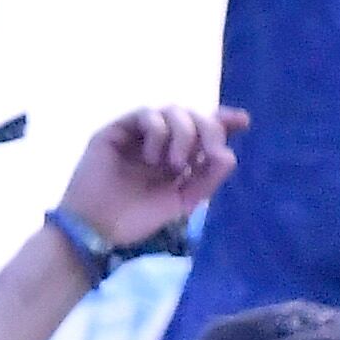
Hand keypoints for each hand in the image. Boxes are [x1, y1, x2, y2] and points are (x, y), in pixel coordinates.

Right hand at [58, 105, 240, 253]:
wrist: (97, 228)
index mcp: (177, 157)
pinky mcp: (119, 129)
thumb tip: (229, 155)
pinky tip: (152, 157)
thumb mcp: (182, 203)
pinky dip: (158, 131)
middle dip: (209, 129)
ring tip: (175, 164)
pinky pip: (147, 114)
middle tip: (211, 152)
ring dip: (184, 133)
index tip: (243, 122)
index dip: (223, 121)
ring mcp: (139, 133)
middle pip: (194, 116)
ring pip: (174, 110)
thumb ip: (206, 180)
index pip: (203, 130)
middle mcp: (161, 141)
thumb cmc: (136, 219)